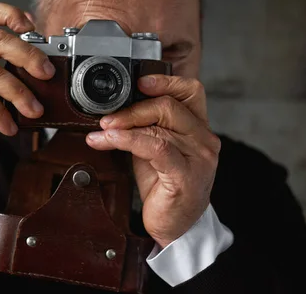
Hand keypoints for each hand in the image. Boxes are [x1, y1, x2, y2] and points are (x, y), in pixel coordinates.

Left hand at [85, 75, 220, 247]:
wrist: (174, 225)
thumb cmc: (164, 185)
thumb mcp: (153, 147)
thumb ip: (144, 126)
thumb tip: (114, 109)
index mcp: (198, 128)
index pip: (190, 91)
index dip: (165, 80)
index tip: (138, 82)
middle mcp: (203, 139)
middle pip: (168, 106)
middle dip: (131, 109)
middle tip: (106, 119)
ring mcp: (198, 157)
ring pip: (158, 127)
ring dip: (122, 126)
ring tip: (101, 132)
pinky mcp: (185, 175)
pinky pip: (155, 148)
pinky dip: (127, 140)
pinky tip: (109, 141)